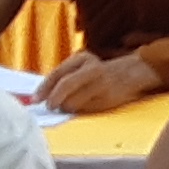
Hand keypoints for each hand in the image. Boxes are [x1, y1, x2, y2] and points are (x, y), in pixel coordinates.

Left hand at [37, 52, 165, 115]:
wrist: (133, 72)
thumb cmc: (99, 73)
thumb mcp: (83, 67)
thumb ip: (65, 77)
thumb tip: (41, 95)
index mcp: (82, 58)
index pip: (58, 73)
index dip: (44, 88)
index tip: (35, 100)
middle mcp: (92, 68)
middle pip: (65, 85)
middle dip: (54, 98)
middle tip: (49, 107)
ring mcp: (101, 83)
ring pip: (73, 101)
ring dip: (66, 107)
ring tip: (68, 106)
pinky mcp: (107, 98)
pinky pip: (85, 109)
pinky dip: (79, 110)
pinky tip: (83, 106)